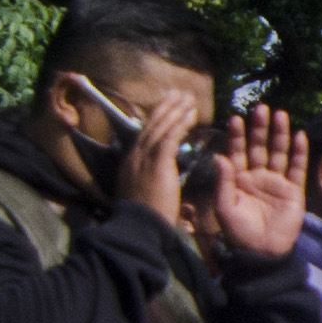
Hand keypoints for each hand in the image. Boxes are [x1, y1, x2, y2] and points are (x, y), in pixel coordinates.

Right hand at [118, 78, 208, 221]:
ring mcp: (143, 158)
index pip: (143, 135)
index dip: (155, 118)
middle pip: (150, 125)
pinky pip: (169, 137)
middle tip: (177, 93)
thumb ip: (150, 181)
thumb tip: (159, 176)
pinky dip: (180, 123)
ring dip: (175, 109)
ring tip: (188, 98)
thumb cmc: (145, 220)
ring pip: (160, 126)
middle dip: (165, 107)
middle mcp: (134, 156)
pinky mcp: (156, 163)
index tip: (165, 106)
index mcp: (130, 164)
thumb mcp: (143, 195)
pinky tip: (191, 114)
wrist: (139, 229)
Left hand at [207, 104, 306, 255]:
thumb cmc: (239, 233)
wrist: (262, 254)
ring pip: (278, 153)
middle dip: (259, 128)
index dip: (236, 136)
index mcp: (238, 180)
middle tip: (260, 108)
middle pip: (258, 147)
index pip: (236, 152)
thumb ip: (223, 182)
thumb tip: (219, 155)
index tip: (235, 118)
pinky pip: (297, 168)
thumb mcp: (225, 208)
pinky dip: (299, 152)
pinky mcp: (293, 190)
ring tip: (279, 114)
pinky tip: (300, 135)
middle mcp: (257, 176)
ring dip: (279, 134)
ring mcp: (276, 182)